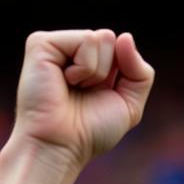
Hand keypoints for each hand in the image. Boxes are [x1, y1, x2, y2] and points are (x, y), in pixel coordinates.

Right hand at [12, 29, 154, 172]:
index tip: (104, 96)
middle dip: (108, 72)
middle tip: (85, 93)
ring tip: (74, 88)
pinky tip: (65, 81)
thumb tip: (125, 36)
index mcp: (92, 63)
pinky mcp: (42, 43)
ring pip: (100, 38)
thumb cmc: (91, 132)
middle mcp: (72, 50)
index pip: (122, 48)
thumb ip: (141, 74)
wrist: (62, 146)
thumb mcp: (130, 106)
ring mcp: (57, 45)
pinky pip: (86, 40)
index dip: (124, 74)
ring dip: (96, 72)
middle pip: (111, 39)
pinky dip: (84, 67)